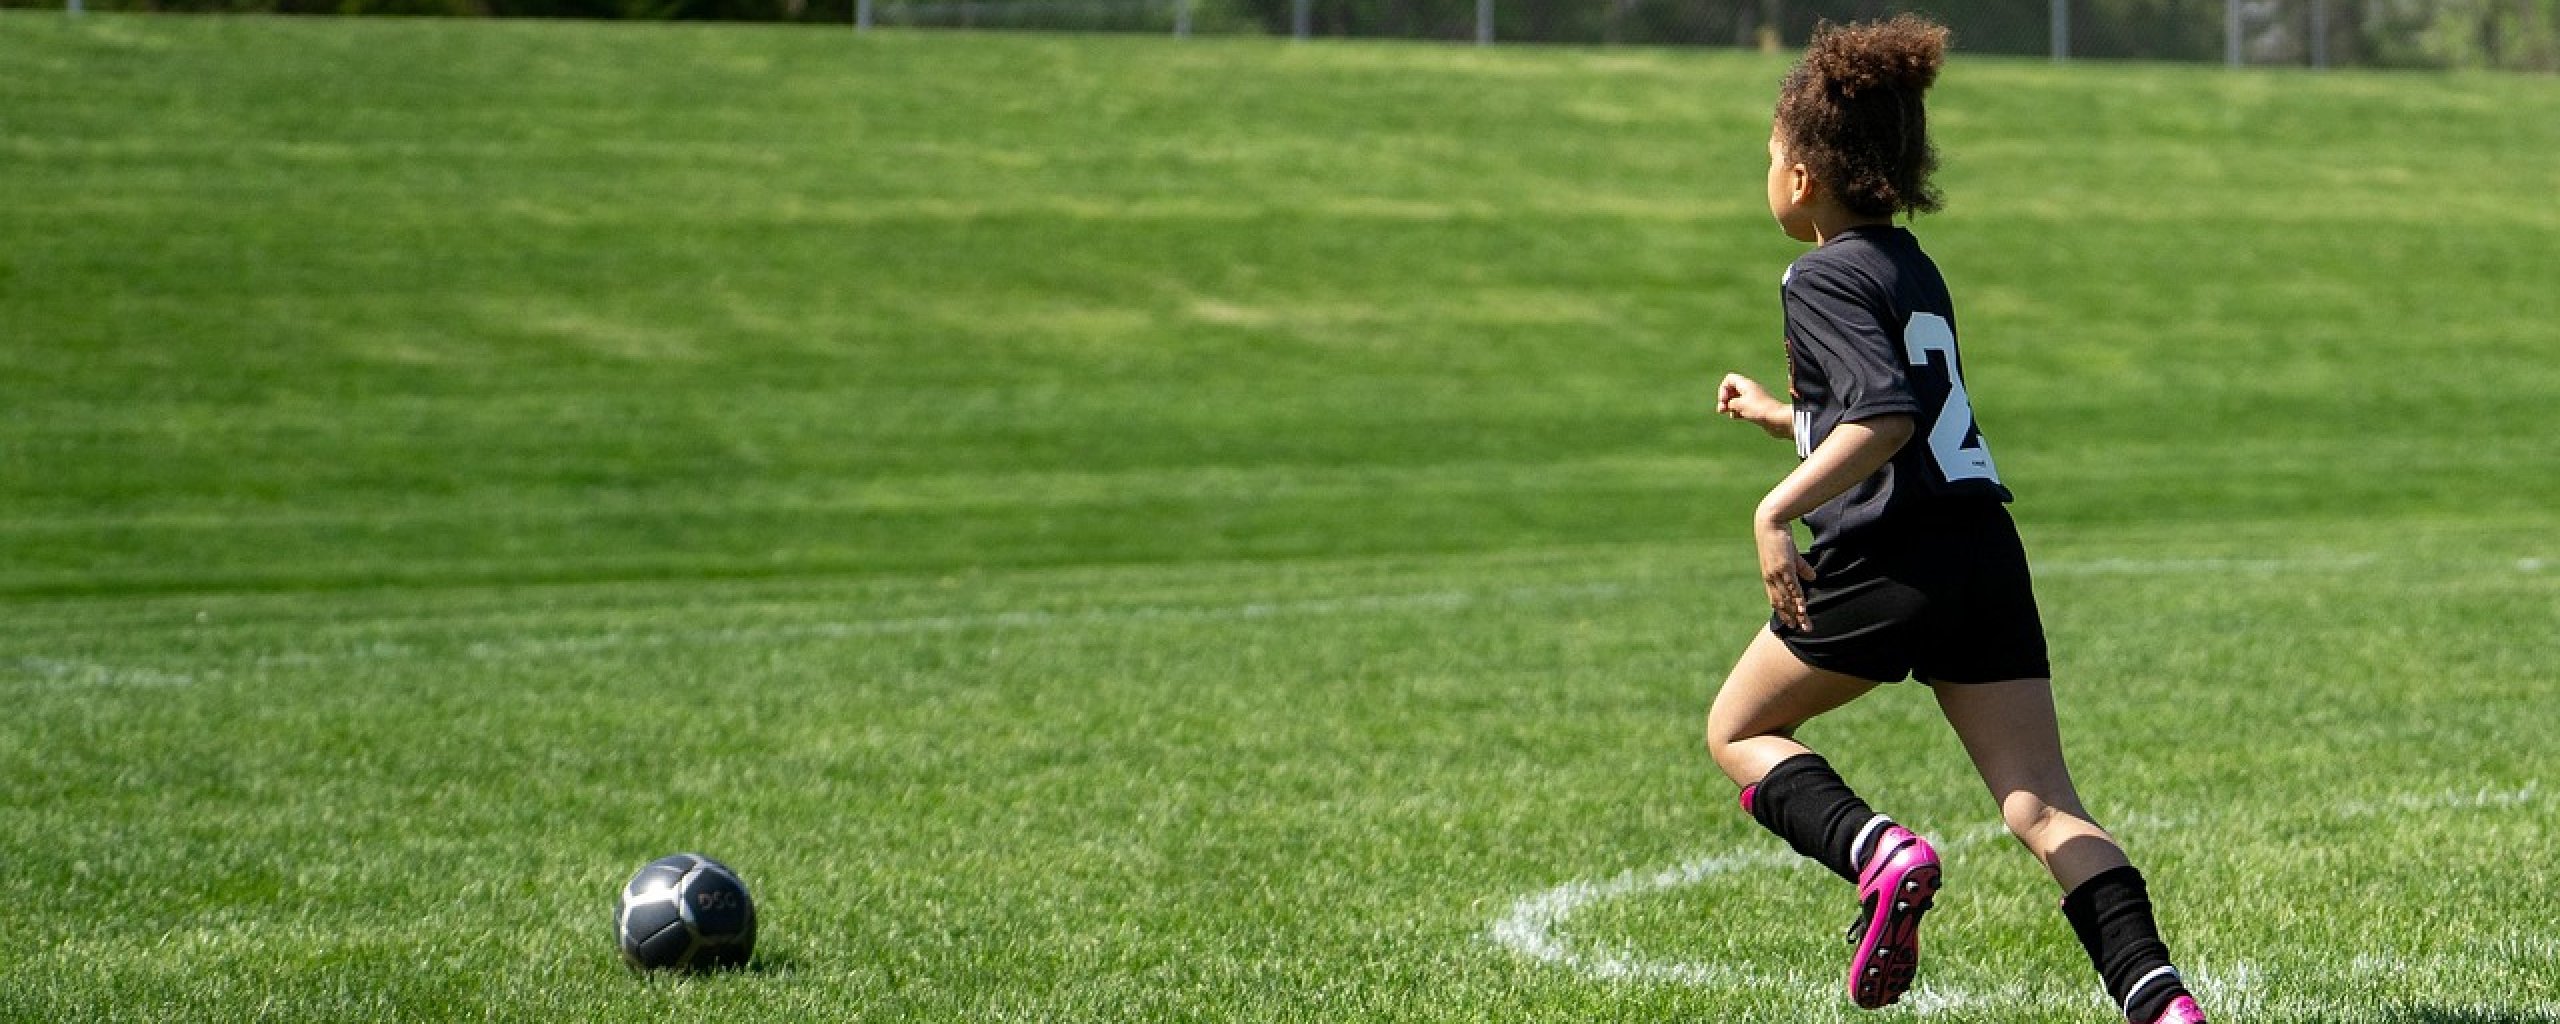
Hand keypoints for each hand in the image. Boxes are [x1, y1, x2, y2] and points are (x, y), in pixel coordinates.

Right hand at [1716, 373, 1788, 437]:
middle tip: (1722, 410)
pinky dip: (1738, 411)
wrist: (1777, 420)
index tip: (1725, 400)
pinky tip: (1737, 417)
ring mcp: (1753, 399)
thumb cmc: (1760, 410)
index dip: (1723, 389)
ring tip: (1729, 414)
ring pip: (1737, 399)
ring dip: (1730, 406)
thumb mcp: (1739, 405)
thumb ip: (1730, 403)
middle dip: (1725, 399)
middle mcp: (1750, 390)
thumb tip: (1729, 405)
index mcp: (1746, 384)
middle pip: (1732, 389)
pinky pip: (1743, 407)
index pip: (1729, 379)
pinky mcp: (1756, 409)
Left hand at [1755, 516, 1815, 631]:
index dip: (1783, 612)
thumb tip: (1812, 578)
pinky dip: (1797, 599)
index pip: (1776, 599)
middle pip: (1781, 603)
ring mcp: (1776, 574)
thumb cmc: (1780, 538)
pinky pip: (1792, 587)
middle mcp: (1771, 579)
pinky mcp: (1784, 567)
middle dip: (1791, 617)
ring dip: (1796, 612)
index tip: (1791, 623)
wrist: (1771, 524)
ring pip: (1787, 598)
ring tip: (1804, 623)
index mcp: (1770, 577)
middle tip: (1800, 629)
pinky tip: (1803, 608)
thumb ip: (1801, 568)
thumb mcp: (1792, 556)